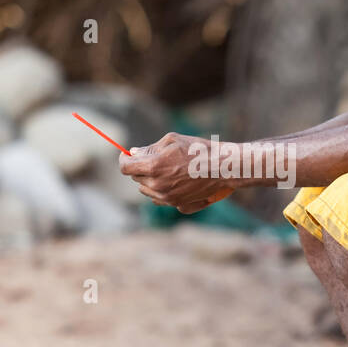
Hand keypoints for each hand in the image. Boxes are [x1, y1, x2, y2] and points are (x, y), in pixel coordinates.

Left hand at [118, 133, 233, 211]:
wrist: (224, 168)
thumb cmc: (199, 150)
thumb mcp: (172, 141)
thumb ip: (149, 148)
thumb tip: (133, 153)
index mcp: (153, 167)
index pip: (125, 167)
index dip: (124, 160)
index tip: (127, 155)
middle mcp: (157, 186)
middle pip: (136, 178)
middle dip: (140, 168)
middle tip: (155, 158)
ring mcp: (167, 199)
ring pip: (147, 190)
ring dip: (150, 180)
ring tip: (169, 169)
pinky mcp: (177, 205)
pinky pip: (160, 199)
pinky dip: (162, 190)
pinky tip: (177, 180)